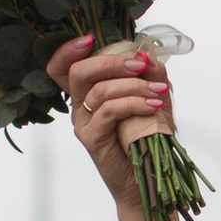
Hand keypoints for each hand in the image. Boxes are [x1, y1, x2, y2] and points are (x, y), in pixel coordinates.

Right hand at [48, 31, 171, 220]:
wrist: (149, 181)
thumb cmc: (148, 140)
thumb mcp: (153, 101)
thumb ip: (151, 77)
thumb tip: (149, 57)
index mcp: (88, 93)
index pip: (62, 66)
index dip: (68, 50)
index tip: (90, 39)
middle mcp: (80, 107)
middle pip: (79, 72)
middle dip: (112, 62)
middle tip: (140, 65)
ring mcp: (84, 124)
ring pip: (99, 91)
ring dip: (133, 86)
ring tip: (158, 94)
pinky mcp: (92, 139)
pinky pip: (109, 111)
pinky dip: (133, 103)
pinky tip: (154, 106)